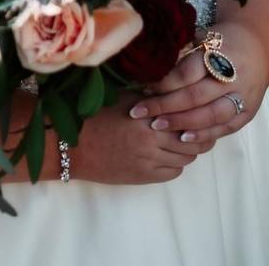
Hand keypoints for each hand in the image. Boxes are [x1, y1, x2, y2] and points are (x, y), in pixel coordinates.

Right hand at [72, 92, 214, 184]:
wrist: (71, 146)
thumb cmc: (94, 117)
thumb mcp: (122, 99)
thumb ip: (150, 97)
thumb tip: (174, 91)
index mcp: (147, 117)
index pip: (187, 118)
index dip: (196, 116)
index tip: (197, 112)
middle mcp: (152, 140)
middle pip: (192, 141)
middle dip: (197, 134)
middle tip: (196, 128)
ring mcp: (149, 161)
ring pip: (186, 158)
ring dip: (187, 150)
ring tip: (180, 141)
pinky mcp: (144, 176)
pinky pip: (173, 172)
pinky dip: (176, 164)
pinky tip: (167, 155)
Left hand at [127, 30, 268, 144]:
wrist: (257, 46)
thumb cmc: (218, 42)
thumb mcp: (199, 37)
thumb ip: (178, 52)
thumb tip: (145, 67)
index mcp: (219, 54)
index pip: (186, 74)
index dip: (162, 83)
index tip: (142, 88)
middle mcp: (232, 77)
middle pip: (195, 96)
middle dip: (164, 106)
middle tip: (138, 112)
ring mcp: (243, 97)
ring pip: (210, 115)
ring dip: (181, 123)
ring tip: (156, 126)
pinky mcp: (248, 112)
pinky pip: (225, 128)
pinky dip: (203, 135)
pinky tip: (183, 138)